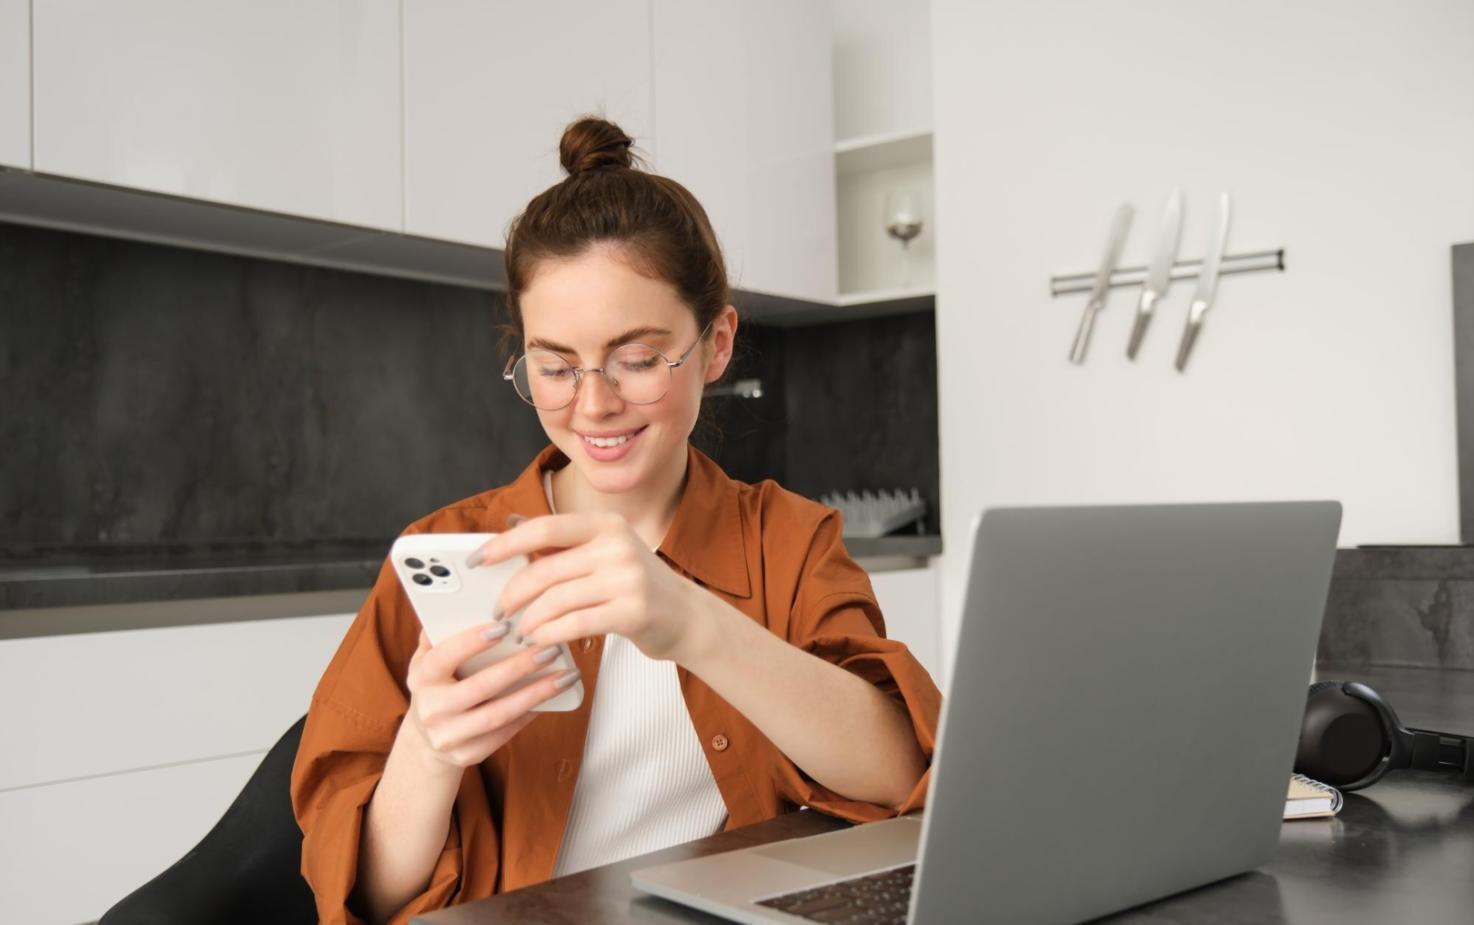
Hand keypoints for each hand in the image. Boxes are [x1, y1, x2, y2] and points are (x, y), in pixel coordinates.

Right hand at [402, 621, 579, 769]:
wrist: (427, 740)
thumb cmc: (437, 687)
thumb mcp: (427, 660)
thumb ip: (441, 633)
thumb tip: (465, 599)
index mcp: (422, 678)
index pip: (444, 656)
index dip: (473, 641)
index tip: (505, 626)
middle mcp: (432, 709)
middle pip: (481, 687)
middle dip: (519, 667)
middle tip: (550, 649)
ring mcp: (448, 736)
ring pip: (499, 714)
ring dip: (535, 693)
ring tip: (563, 676)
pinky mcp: (468, 754)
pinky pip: (505, 733)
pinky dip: (530, 713)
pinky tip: (550, 697)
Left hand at [470, 513, 707, 663]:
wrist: (686, 616)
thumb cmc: (637, 586)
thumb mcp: (602, 552)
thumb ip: (559, 541)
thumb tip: (510, 522)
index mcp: (605, 525)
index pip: (544, 528)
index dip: (505, 544)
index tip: (478, 561)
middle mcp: (617, 545)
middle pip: (545, 569)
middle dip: (513, 595)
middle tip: (498, 612)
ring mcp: (627, 578)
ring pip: (555, 600)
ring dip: (529, 621)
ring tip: (519, 633)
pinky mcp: (633, 611)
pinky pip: (574, 624)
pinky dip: (549, 636)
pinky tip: (540, 643)